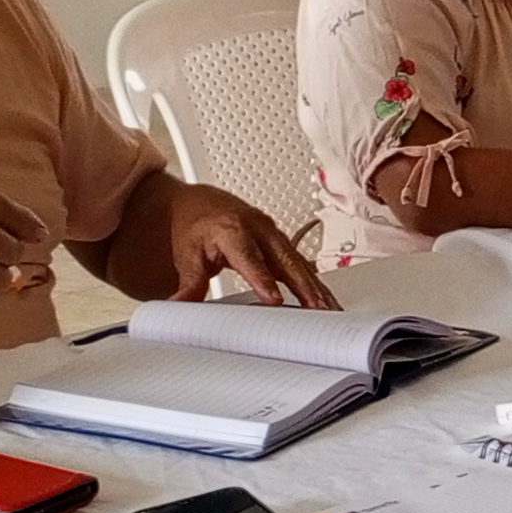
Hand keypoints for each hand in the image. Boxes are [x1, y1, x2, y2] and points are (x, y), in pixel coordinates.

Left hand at [158, 182, 334, 306]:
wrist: (200, 203)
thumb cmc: (195, 224)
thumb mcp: (187, 254)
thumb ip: (189, 283)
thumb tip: (181, 305)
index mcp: (233, 229)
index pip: (250, 257)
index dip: (263, 279)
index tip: (274, 299)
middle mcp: (258, 230)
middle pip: (285, 260)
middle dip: (303, 285)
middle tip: (316, 308)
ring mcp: (273, 235)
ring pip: (299, 262)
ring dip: (315, 286)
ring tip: (329, 309)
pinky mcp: (281, 244)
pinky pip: (301, 264)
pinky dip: (314, 282)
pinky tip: (326, 300)